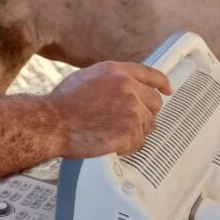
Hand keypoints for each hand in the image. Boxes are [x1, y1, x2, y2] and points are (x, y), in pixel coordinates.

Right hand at [50, 61, 170, 157]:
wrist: (51, 123)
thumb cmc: (60, 106)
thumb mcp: (85, 79)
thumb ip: (108, 82)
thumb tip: (117, 90)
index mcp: (116, 71)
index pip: (149, 74)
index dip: (161, 83)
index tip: (167, 90)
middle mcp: (127, 86)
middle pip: (154, 103)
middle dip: (144, 115)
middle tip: (127, 124)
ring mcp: (131, 108)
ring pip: (148, 125)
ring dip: (133, 133)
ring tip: (110, 134)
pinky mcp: (131, 129)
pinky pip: (139, 143)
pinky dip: (126, 147)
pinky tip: (109, 143)